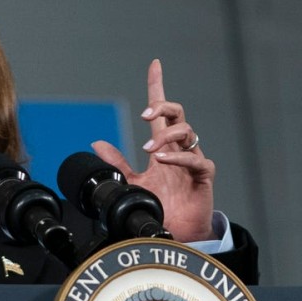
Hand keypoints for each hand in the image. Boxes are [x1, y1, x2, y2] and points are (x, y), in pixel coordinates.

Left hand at [90, 59, 215, 244]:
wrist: (176, 234)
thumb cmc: (160, 207)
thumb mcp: (132, 183)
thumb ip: (117, 162)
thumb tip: (97, 143)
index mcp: (163, 147)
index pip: (161, 112)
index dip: (157, 87)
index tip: (155, 65)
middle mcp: (179, 149)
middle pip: (177, 114)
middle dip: (162, 107)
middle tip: (144, 116)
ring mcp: (193, 161)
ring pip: (186, 131)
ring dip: (166, 136)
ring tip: (150, 151)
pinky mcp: (204, 175)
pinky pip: (195, 158)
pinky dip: (178, 156)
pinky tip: (163, 161)